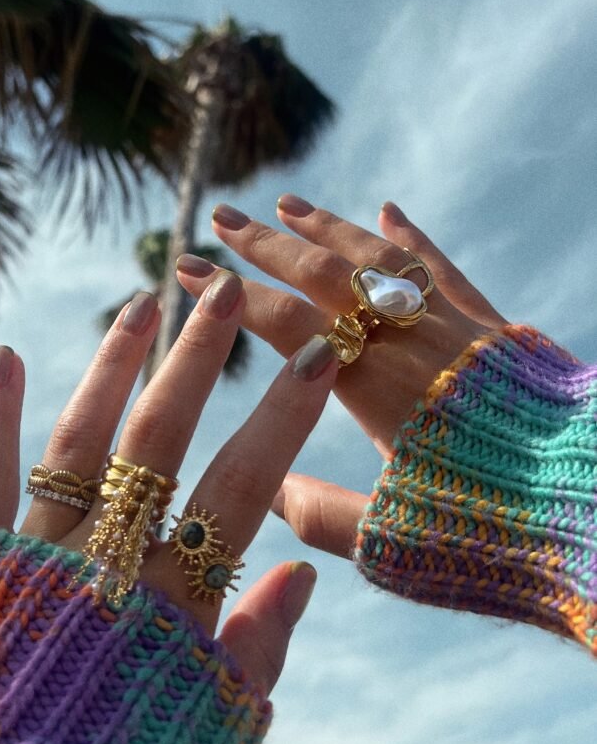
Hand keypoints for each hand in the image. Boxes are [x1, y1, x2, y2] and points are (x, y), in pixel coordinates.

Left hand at [0, 274, 336, 694]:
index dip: (282, 418)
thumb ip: (258, 653)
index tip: (316, 355)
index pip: (241, 489)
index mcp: (170, 603)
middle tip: (224, 293)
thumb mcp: (207, 727)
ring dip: (113, 363)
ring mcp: (38, 550)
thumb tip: (304, 574)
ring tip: (142, 303)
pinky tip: (5, 355)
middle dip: (198, 361)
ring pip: (81, 436)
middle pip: (159, 440)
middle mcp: (104, 559)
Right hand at [174, 197, 505, 557]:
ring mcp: (450, 325)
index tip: (186, 267)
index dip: (230, 294)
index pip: (284, 323)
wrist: (590, 504)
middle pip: (324, 275)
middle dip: (266, 244)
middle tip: (223, 215)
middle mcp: (405, 342)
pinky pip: (442, 268)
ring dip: (329, 226)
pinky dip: (412, 236)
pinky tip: (389, 210)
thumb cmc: (491, 530)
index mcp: (370, 390)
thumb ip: (321, 515)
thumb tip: (264, 491)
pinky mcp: (491, 325)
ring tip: (289, 203)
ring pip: (378, 258)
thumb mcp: (393, 541)